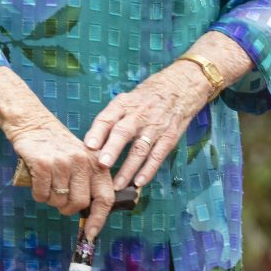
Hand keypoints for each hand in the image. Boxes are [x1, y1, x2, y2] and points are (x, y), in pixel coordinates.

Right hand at [10, 118, 118, 222]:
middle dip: (67, 208)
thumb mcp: (82, 159)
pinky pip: (41, 194)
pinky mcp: (43, 164)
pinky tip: (38, 182)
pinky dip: (38, 194)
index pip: (105, 197)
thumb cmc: (59, 147)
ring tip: (48, 184)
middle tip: (60, 201)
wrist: (35, 124)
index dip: (99, 219)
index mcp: (96, 164)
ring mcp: (62, 163)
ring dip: (50, 200)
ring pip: (58, 201)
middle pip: (79, 204)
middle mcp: (82, 163)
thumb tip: (90, 214)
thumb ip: (89, 182)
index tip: (91, 234)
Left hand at [83, 62, 213, 190]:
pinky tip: (139, 183)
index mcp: (124, 103)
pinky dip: (148, 170)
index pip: (108, 117)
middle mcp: (139, 114)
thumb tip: (91, 143)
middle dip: (112, 149)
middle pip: (124, 132)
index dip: (97, 131)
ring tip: (117, 185)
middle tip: (102, 164)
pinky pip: (158, 155)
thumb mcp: (128, 98)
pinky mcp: (169, 137)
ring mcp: (155, 126)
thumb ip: (112, 118)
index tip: (88, 146)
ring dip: (128, 168)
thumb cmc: (148, 96)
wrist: (182, 85)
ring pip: (140, 149)